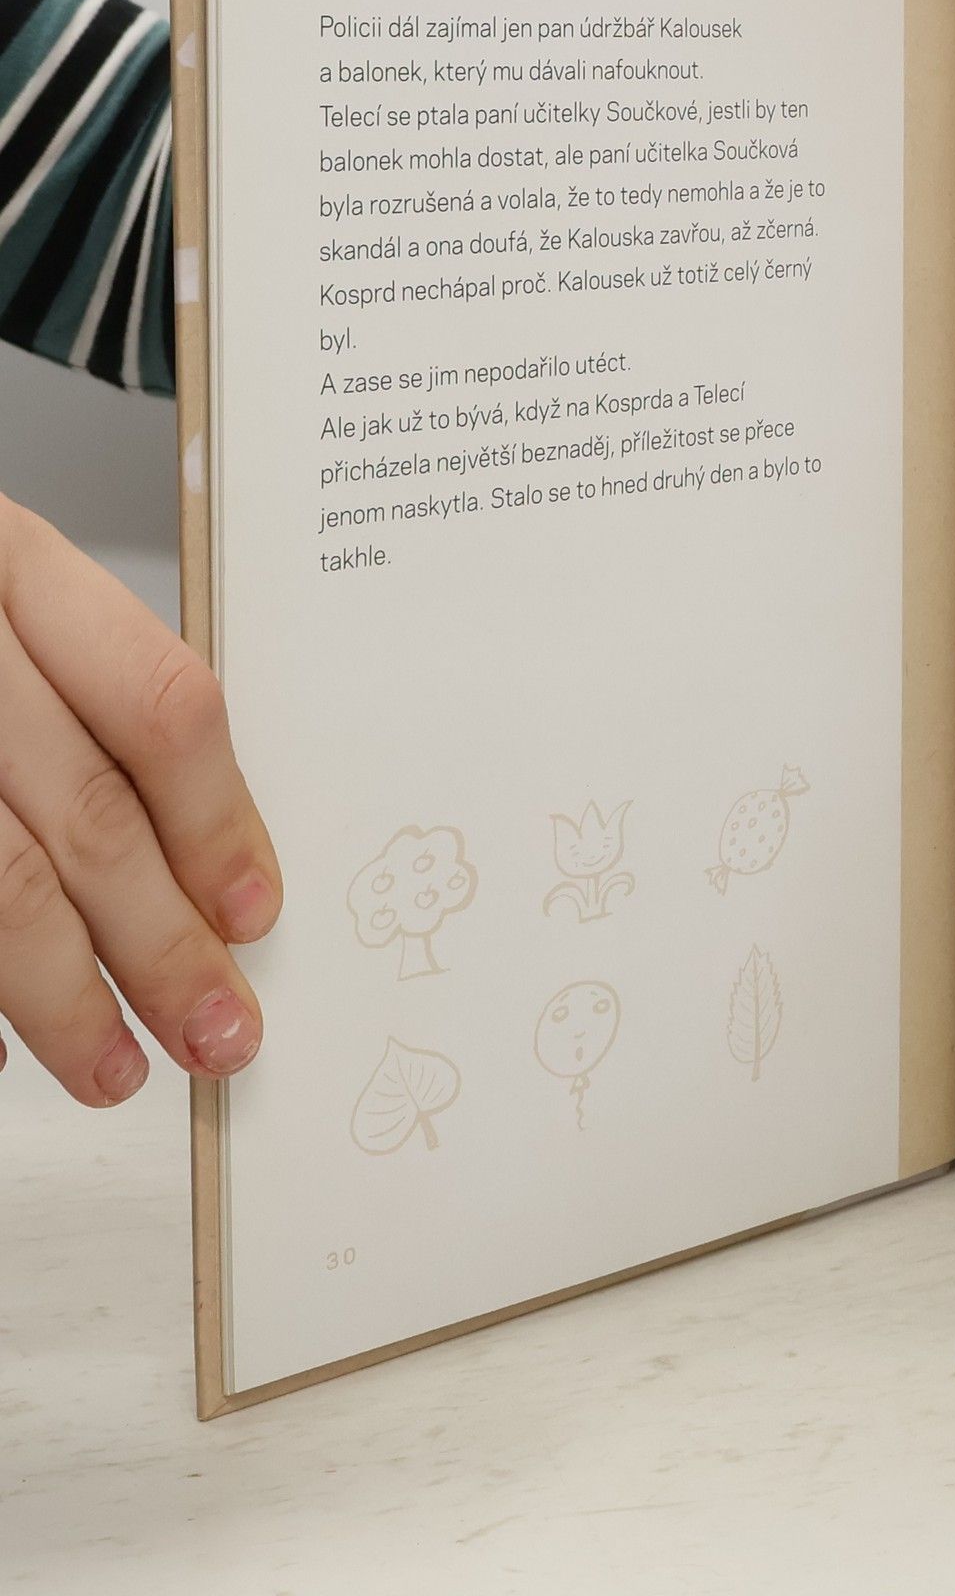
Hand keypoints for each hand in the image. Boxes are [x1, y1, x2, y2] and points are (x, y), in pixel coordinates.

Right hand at [0, 493, 277, 1104]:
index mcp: (14, 565)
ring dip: (62, 997)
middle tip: (216, 1029)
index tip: (251, 912)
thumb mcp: (11, 610)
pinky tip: (3, 1044)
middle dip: (161, 944)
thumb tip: (207, 863)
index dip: (217, 823)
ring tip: (113, 1068)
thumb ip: (89, 710)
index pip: (158, 705)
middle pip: (85, 815)